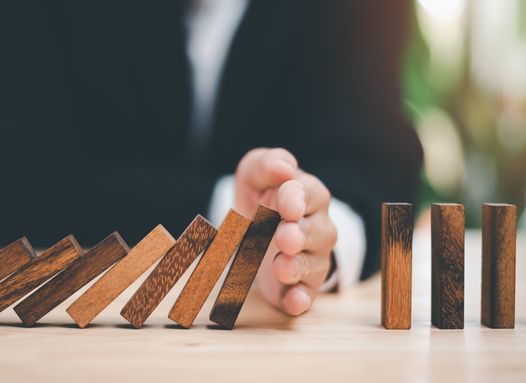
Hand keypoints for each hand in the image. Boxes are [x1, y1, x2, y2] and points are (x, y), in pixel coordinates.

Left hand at [235, 148, 336, 314]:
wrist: (253, 227)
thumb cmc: (260, 196)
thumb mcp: (255, 173)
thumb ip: (268, 165)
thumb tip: (284, 167)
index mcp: (309, 195)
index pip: (309, 194)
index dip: (297, 199)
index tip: (286, 204)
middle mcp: (317, 227)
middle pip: (315, 231)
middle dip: (300, 234)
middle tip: (284, 236)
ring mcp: (312, 258)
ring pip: (312, 264)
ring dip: (296, 267)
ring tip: (280, 266)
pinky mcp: (301, 286)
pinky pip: (306, 295)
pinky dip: (300, 299)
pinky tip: (292, 302)